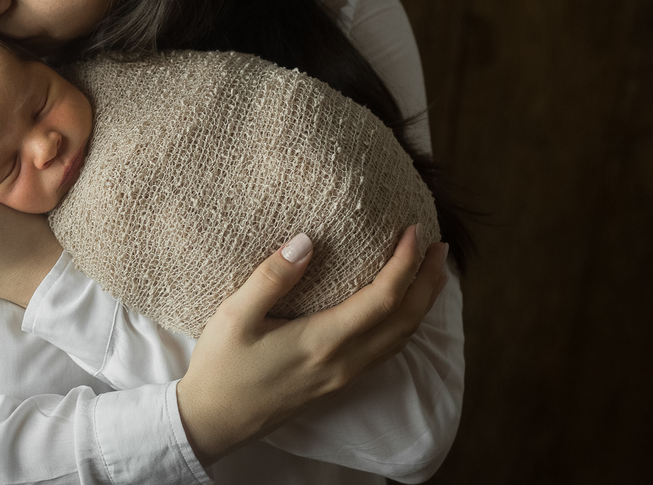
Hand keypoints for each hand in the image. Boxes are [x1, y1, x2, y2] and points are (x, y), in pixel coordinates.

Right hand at [176, 226, 449, 467]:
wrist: (213, 421)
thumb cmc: (220, 368)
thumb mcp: (235, 316)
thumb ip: (272, 278)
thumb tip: (306, 241)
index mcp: (322, 342)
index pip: (383, 298)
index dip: (405, 262)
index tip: (413, 230)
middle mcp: (343, 362)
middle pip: (406, 321)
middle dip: (429, 282)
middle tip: (439, 246)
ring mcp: (343, 377)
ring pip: (401, 339)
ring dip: (422, 304)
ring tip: (430, 272)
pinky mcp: (337, 383)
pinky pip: (386, 351)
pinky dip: (404, 323)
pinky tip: (398, 309)